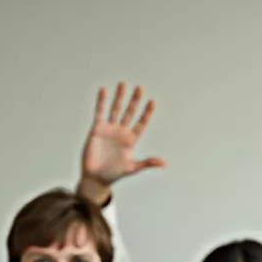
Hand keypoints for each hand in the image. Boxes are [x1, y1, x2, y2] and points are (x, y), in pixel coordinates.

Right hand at [77, 82, 166, 203]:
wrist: (96, 177)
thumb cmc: (114, 174)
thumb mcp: (133, 167)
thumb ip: (148, 162)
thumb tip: (165, 162)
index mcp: (131, 140)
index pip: (141, 123)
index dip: (147, 113)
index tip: (153, 101)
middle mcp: (121, 132)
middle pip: (130, 112)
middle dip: (135, 100)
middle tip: (140, 88)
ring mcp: (109, 129)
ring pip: (116, 109)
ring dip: (119, 97)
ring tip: (123, 83)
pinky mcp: (97, 129)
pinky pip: (100, 112)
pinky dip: (101, 102)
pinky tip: (104, 90)